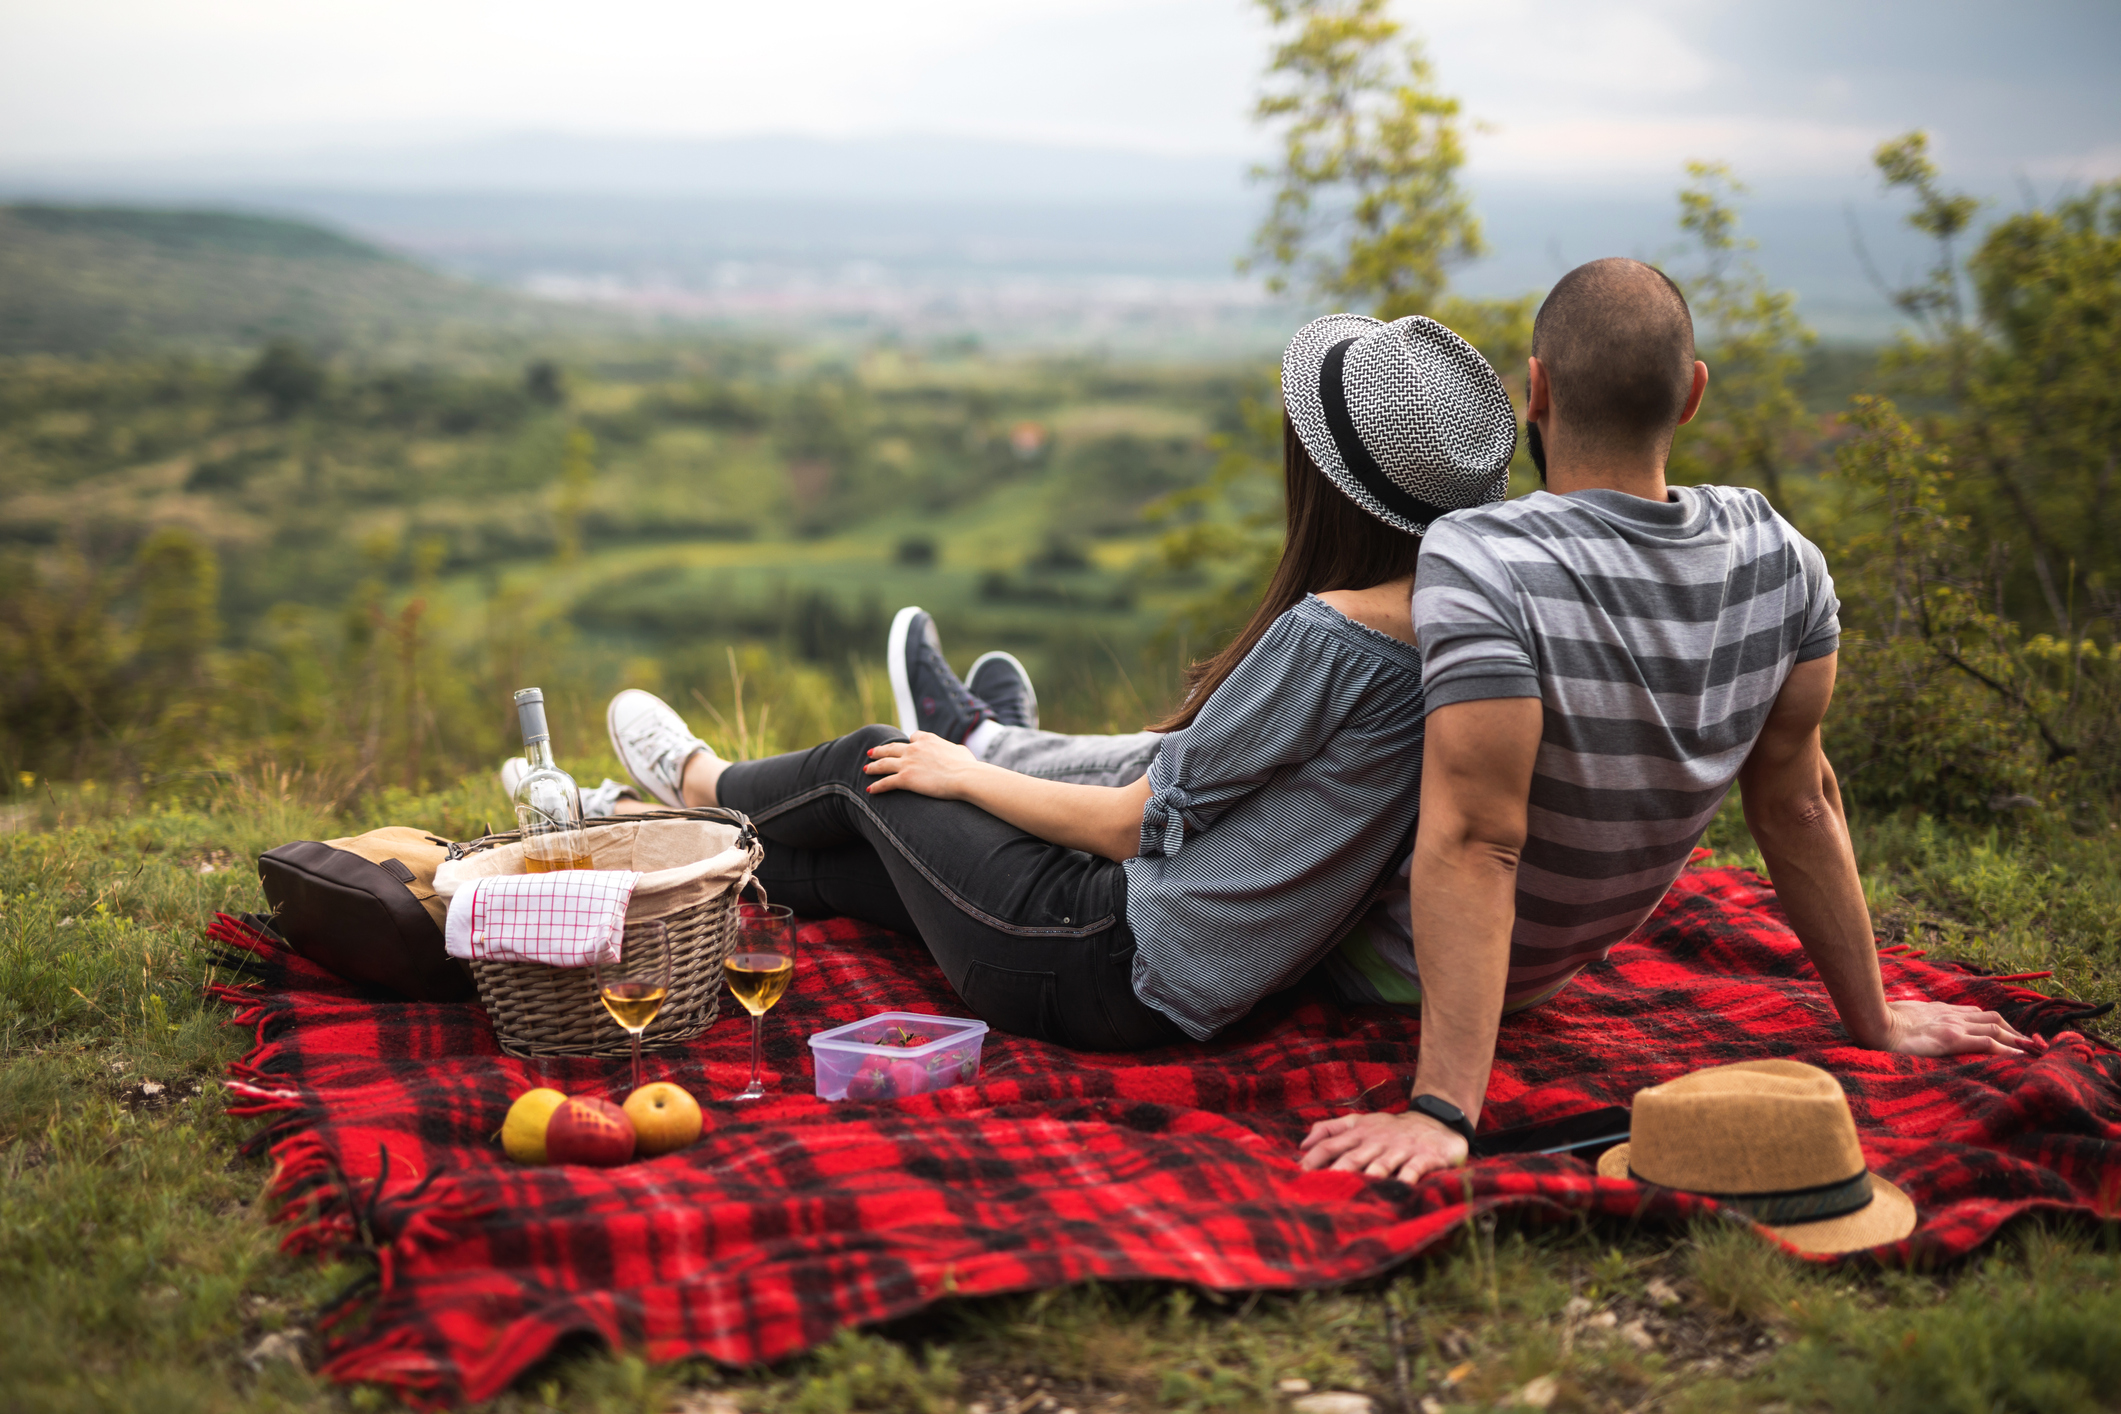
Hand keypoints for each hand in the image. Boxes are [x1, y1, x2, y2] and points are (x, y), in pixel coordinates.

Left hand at [863, 732, 985, 799]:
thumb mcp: (961, 751)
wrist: (964, 776)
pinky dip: (877, 786)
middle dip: (880, 750)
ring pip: (884, 763)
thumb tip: (956, 752)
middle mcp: (914, 748)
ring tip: (866, 768)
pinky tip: (870, 790)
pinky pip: (886, 782)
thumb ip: (952, 749)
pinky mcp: (905, 778)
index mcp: (928, 739)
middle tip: (871, 752)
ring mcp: (908, 763)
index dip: (909, 743)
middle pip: (892, 748)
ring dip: (873, 766)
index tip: (907, 746)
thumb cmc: (967, 766)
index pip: (914, 737)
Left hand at [1298, 1110, 1467, 1181]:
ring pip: (1380, 1164)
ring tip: (1355, 1191)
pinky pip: (1413, 1169)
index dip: (1314, 1159)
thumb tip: (1302, 1144)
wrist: (1436, 1122)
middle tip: (1319, 1188)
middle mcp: (1377, 1141)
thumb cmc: (1390, 1129)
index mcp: (1359, 1133)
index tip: (1298, 1174)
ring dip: (1368, 1176)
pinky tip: (1398, 1190)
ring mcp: (1400, 1149)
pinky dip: (1406, 1179)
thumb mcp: (1359, 1123)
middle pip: (1352, 1157)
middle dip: (1335, 1172)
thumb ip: (1330, 1129)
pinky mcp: (1424, 1157)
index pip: (1331, 1144)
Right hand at [1881, 997, 2047, 1056]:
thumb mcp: (1901, 1017)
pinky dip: (2008, 1049)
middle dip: (2013, 1030)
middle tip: (2029, 1045)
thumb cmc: (1880, 1022)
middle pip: (1992, 1018)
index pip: (1976, 1014)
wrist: (1874, 1023)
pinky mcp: (1953, 1039)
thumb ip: (1913, 1020)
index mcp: (1940, 1010)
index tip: (2007, 1034)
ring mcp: (1954, 1025)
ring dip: (2016, 1038)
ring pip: (1996, 1027)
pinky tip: (2020, 1058)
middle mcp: (1952, 1015)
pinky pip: (1988, 1042)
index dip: (1995, 1023)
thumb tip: (1910, 1028)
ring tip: (2032, 1051)